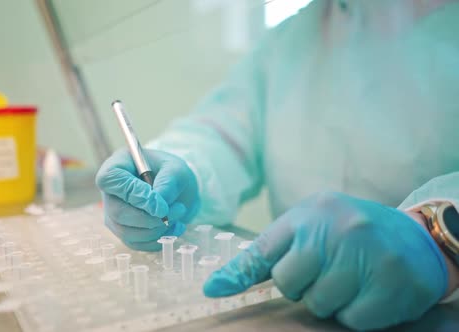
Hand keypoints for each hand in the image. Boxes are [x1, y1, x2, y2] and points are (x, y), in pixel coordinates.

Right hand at [96, 149, 199, 250]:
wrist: (174, 188)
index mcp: (116, 168)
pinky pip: (136, 243)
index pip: (111, 180)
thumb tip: (159, 204)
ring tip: (178, 214)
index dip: (133, 193)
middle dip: (151, 217)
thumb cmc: (169, 172)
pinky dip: (158, 239)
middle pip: (118, 212)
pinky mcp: (124, 232)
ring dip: (158, 229)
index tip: (159, 204)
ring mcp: (114, 215)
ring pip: (127, 232)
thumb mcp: (175, 168)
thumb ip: (167, 182)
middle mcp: (110, 193)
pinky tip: (174, 227)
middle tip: (178, 209)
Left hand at [203, 192, 447, 330]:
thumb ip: (269, 254)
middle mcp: (336, 227)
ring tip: (351, 279)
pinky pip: (352, 319)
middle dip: (302, 287)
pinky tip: (371, 291)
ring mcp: (366, 252)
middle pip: (288, 283)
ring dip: (332, 301)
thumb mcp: (311, 228)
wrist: (416, 237)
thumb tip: (215, 285)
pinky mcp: (393, 280)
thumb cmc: (351, 234)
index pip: (263, 249)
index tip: (212, 290)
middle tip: (326, 273)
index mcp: (310, 213)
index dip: (237, 274)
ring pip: (320, 305)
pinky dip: (358, 314)